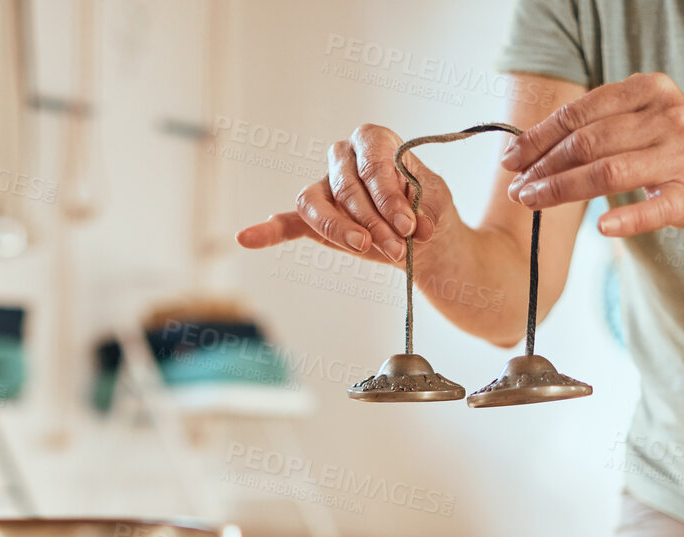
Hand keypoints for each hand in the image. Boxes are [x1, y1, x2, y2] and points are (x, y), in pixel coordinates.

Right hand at [236, 124, 454, 264]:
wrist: (420, 235)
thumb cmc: (425, 208)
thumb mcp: (437, 203)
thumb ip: (426, 210)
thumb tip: (418, 228)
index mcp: (373, 141)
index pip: (371, 162)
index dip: (388, 195)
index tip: (409, 225)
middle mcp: (344, 159)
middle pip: (346, 186)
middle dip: (373, 220)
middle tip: (398, 246)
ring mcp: (325, 188)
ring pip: (316, 203)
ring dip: (339, 229)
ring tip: (365, 248)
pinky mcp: (314, 218)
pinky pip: (287, 222)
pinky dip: (268, 231)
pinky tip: (246, 238)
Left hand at [502, 72, 683, 244]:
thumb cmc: (670, 148)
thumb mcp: (640, 120)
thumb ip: (594, 126)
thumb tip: (524, 150)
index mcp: (649, 90)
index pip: (581, 113)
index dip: (539, 137)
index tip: (510, 159)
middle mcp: (667, 117)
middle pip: (589, 143)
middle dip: (544, 167)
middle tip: (517, 188)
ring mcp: (682, 156)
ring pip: (609, 172)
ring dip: (562, 189)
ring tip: (532, 202)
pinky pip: (652, 209)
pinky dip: (626, 219)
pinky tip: (599, 228)